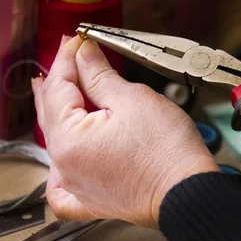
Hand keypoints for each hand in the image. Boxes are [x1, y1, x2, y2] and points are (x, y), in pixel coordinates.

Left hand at [32, 35, 218, 227]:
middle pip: (52, 111)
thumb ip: (100, 75)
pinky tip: (56, 161)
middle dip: (62, 78)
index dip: (67, 57)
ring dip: (58, 112)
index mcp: (68, 138)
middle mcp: (63, 164)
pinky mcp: (90, 199)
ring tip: (58, 90)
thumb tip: (83, 54)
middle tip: (68, 53)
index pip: (59, 86)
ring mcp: (75, 184)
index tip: (77, 40)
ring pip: (55, 141)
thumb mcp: (133, 99)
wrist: (187, 191)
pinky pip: (60, 188)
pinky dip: (55, 171)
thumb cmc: (167, 150)